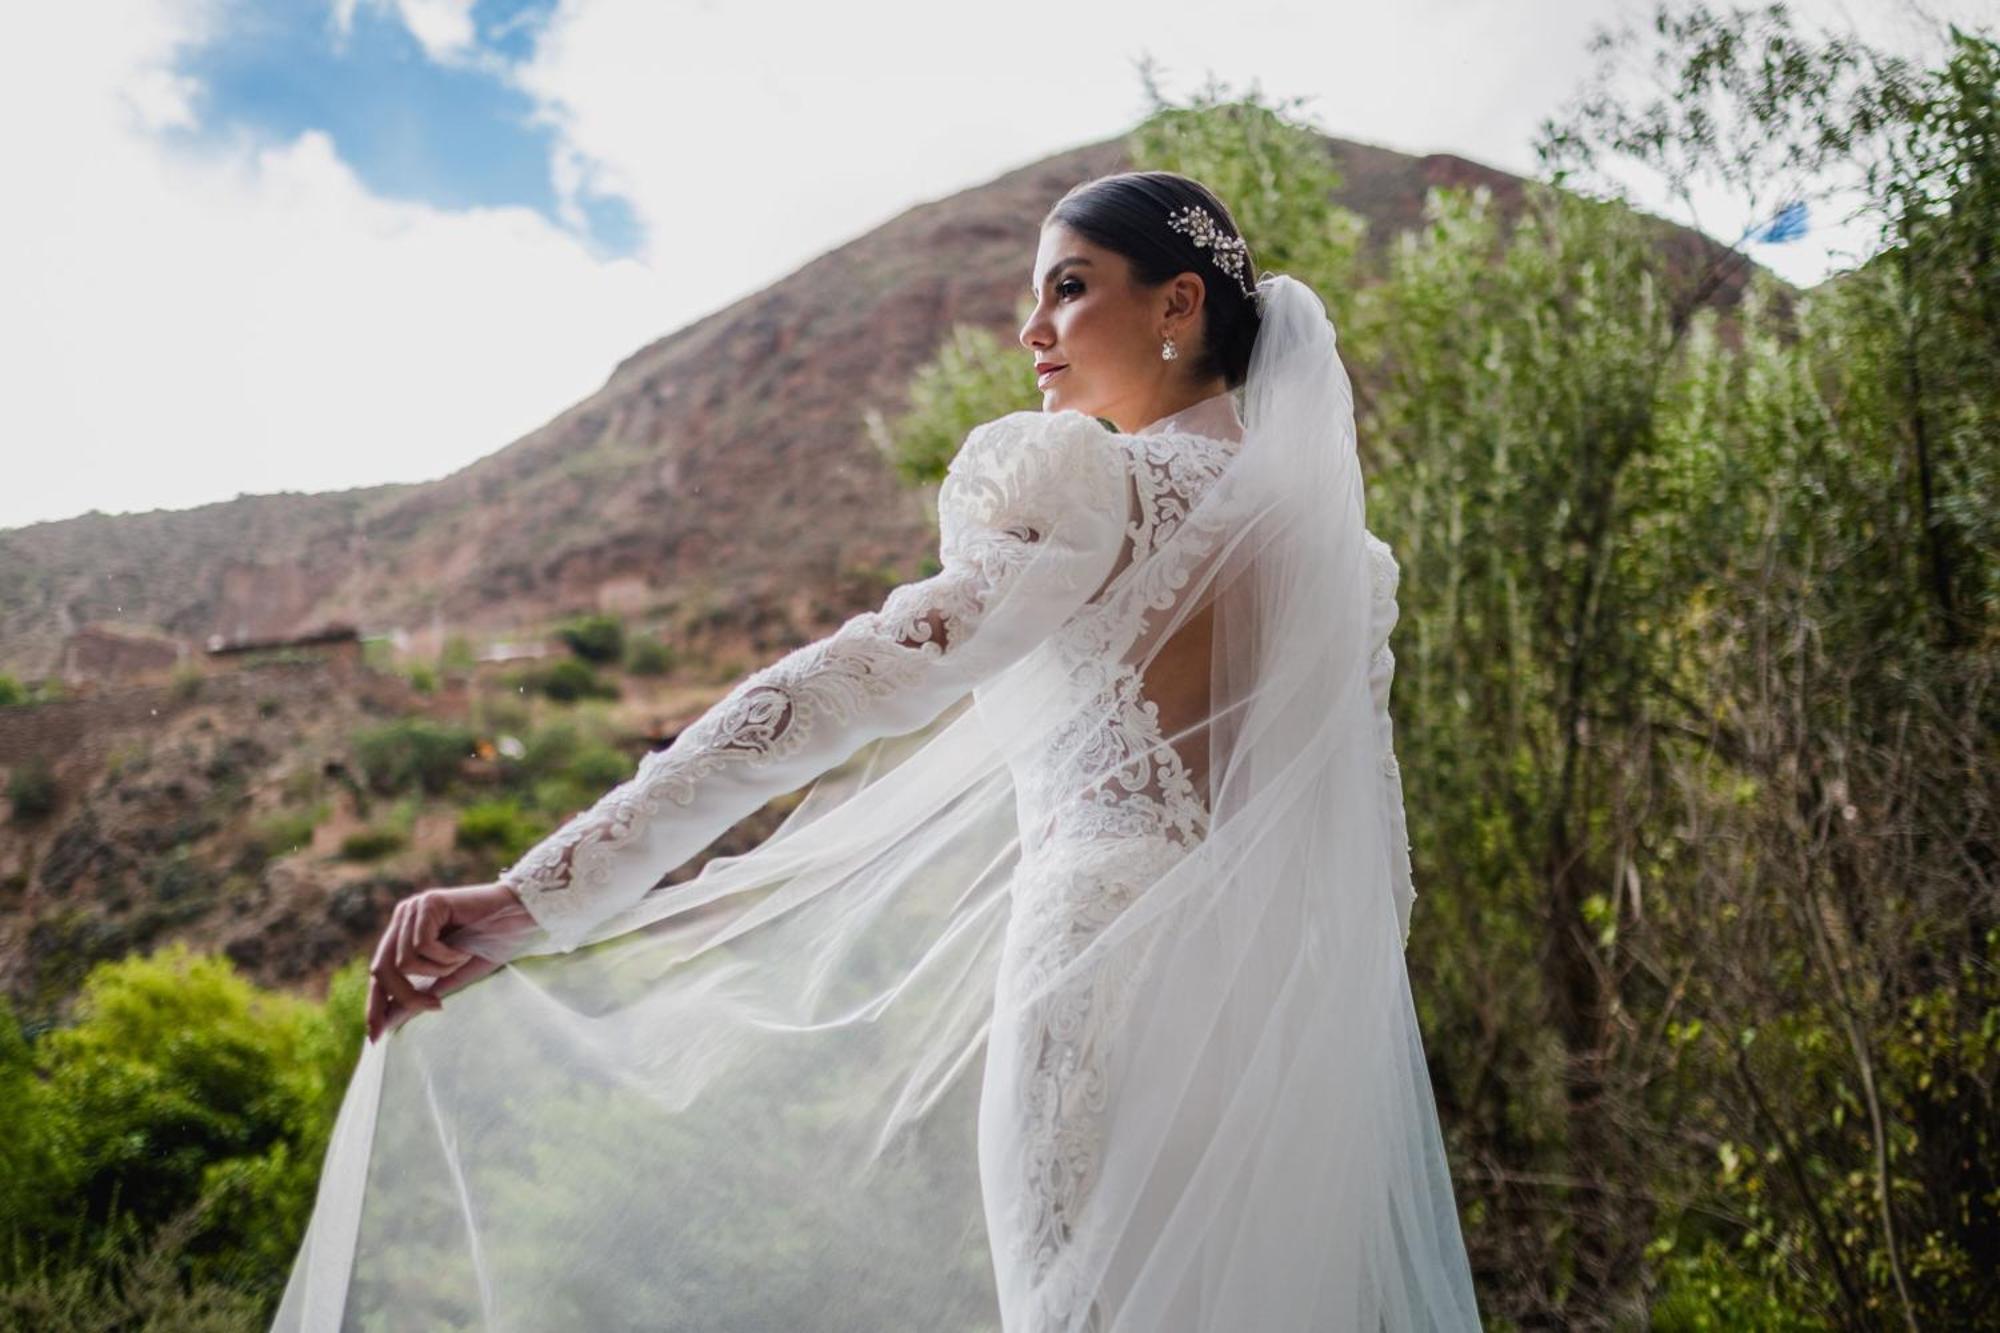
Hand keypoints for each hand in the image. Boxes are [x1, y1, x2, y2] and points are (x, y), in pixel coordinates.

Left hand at [366, 881, 528, 1042]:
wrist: (522, 916)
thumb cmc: (492, 944)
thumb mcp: (453, 975)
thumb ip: (424, 992)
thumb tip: (393, 1021)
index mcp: (405, 935)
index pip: (379, 973)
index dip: (375, 1005)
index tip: (375, 1037)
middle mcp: (404, 920)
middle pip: (382, 970)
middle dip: (406, 995)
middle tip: (436, 1006)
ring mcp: (414, 909)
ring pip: (404, 962)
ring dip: (439, 970)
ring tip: (462, 958)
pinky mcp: (428, 903)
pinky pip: (422, 946)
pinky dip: (446, 956)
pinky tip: (464, 947)